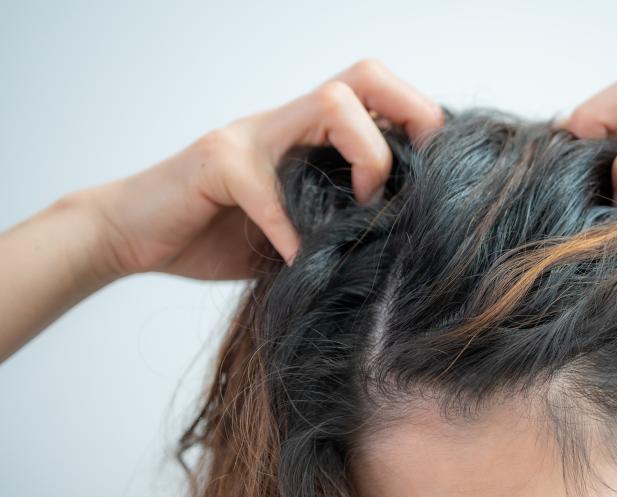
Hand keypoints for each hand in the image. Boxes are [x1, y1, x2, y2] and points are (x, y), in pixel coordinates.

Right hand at [89, 58, 443, 279]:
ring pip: (328, 104)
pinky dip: (290, 230)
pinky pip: (266, 187)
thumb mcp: (297, 229)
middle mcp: (286, 123)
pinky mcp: (215, 162)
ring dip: (364, 156)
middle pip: (364, 77)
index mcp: (309, 135)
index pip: (379, 95)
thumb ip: (339, 222)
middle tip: (412, 180)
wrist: (135, 234)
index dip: (420, 122)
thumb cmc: (221, 233)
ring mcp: (250, 135)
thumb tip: (405, 246)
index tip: (440, 176)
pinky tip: (295, 260)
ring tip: (361, 209)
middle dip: (408, 117)